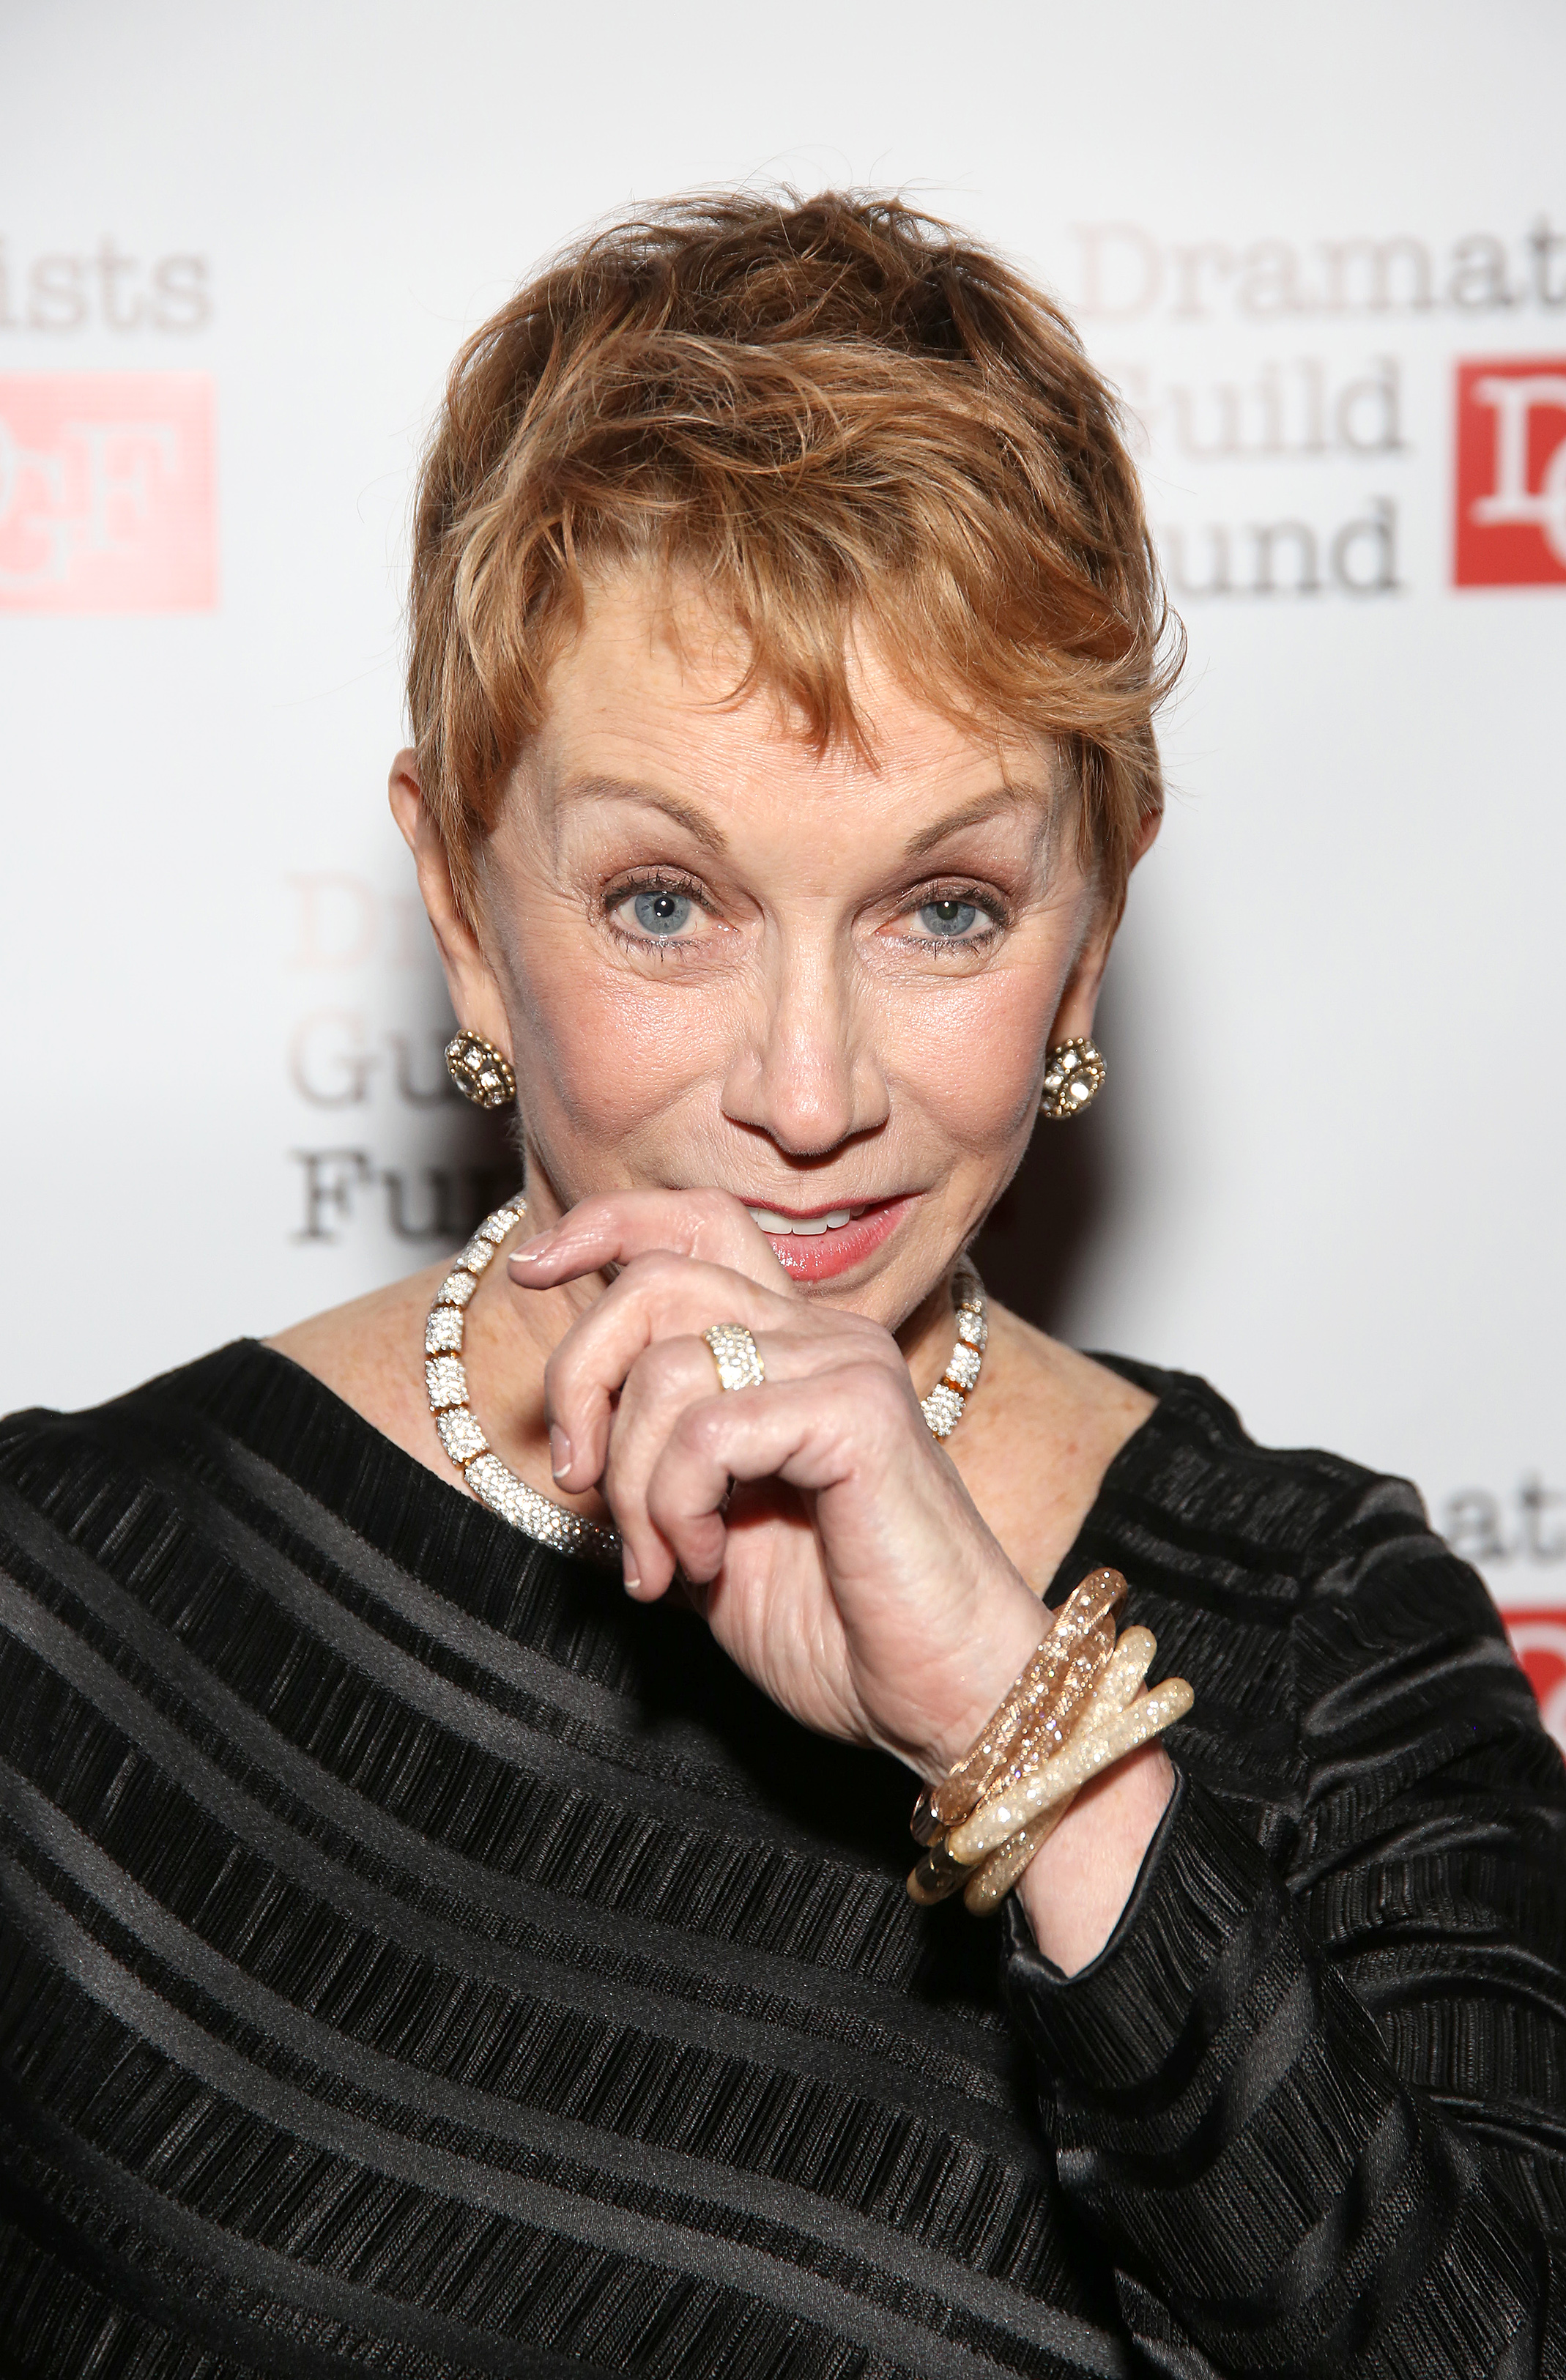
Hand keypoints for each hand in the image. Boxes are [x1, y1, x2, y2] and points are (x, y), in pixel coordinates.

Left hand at [508, 1188, 1049, 1780]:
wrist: (944, 1696)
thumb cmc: (838, 1627)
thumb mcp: (706, 1528)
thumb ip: (655, 1457)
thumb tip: (572, 1419)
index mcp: (791, 1345)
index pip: (694, 1225)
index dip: (604, 1226)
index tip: (532, 1268)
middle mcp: (823, 1333)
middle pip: (656, 1280)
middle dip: (580, 1379)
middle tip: (576, 1479)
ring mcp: (845, 1364)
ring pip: (667, 1369)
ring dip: (632, 1484)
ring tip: (665, 1562)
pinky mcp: (860, 1413)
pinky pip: (707, 1432)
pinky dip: (677, 1508)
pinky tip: (704, 1565)